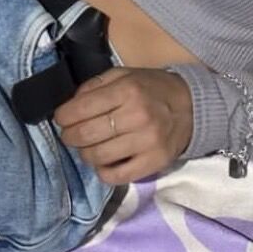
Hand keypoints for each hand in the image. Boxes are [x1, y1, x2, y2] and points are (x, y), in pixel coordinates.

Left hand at [54, 68, 193, 184]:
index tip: (61, 118)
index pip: (81, 108)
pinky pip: (117, 176)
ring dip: (84, 153)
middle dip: (69, 136)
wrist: (191, 106)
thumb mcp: (123, 75)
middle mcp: (137, 116)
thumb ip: (94, 86)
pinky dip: (102, 172)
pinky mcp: (154, 163)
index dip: (63, 116)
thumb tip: (70, 105)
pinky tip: (102, 162)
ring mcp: (147, 142)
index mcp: (126, 90)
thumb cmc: (151, 88)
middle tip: (69, 134)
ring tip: (87, 147)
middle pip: (86, 135)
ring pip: (98, 157)